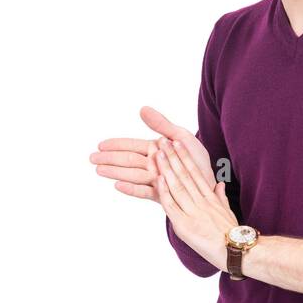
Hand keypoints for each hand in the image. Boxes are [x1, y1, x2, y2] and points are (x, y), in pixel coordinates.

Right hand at [90, 106, 216, 201]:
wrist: (210, 180)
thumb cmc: (196, 159)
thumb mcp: (181, 136)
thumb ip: (161, 124)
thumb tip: (142, 109)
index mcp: (156, 150)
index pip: (131, 146)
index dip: (115, 145)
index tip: (100, 144)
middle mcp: (153, 165)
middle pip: (127, 160)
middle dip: (109, 159)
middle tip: (92, 158)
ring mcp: (156, 179)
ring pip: (131, 175)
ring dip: (115, 172)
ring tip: (99, 170)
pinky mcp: (161, 193)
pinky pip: (144, 191)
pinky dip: (131, 188)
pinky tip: (118, 185)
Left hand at [153, 136, 238, 271]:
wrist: (237, 251)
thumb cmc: (233, 234)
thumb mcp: (228, 212)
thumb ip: (221, 197)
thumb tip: (220, 185)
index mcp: (211, 197)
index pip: (196, 172)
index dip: (186, 156)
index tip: (178, 143)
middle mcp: (202, 201)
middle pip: (185, 174)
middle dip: (173, 156)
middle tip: (163, 141)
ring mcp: (193, 212)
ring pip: (177, 186)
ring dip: (166, 168)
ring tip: (157, 153)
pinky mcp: (185, 225)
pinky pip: (172, 206)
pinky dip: (164, 192)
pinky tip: (158, 179)